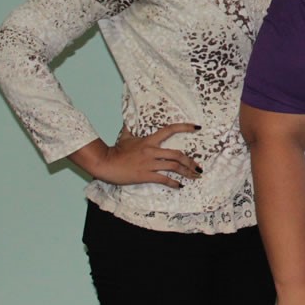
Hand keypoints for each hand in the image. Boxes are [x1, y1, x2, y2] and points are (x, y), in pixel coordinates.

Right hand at [73, 124, 201, 187]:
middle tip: (199, 167)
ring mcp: (149, 164)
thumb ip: (130, 128)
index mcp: (149, 140)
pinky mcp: (145, 175)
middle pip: (177, 154)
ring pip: (174, 166)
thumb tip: (128, 119)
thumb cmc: (115, 151)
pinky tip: (179, 186)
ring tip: (194, 176)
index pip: (170, 130)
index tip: (197, 128)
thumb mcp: (125, 137)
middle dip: (191, 161)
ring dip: (187, 172)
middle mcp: (152, 151)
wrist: (105, 163)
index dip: (185, 127)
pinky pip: (163, 179)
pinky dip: (173, 183)